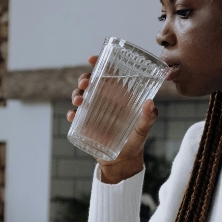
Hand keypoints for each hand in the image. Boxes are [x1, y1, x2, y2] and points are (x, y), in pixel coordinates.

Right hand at [68, 55, 158, 184]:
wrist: (123, 162)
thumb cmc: (135, 142)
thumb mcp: (143, 129)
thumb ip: (149, 117)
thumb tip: (150, 103)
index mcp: (118, 95)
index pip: (108, 74)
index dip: (99, 64)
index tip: (92, 59)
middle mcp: (104, 100)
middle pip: (91, 83)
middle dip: (84, 79)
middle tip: (85, 84)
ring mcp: (93, 112)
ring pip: (81, 96)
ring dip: (76, 94)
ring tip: (78, 101)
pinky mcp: (86, 124)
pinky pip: (75, 116)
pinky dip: (72, 114)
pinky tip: (72, 115)